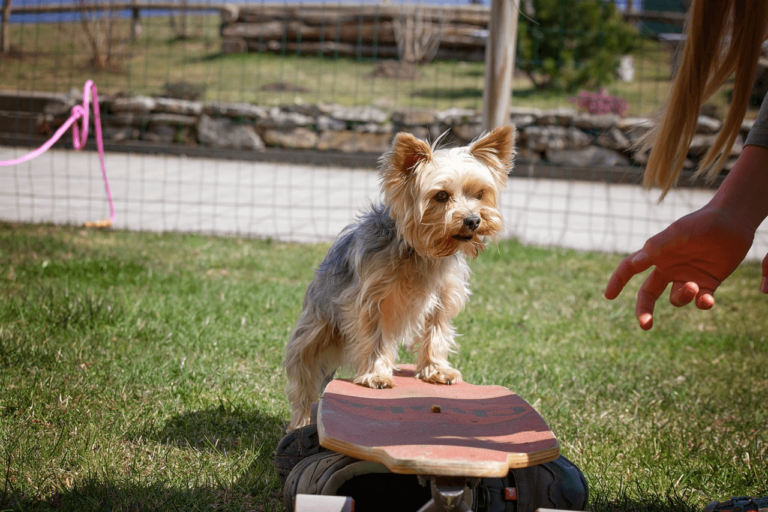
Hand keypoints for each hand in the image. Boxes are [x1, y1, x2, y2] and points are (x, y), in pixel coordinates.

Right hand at [604, 204, 755, 329]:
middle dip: (644, 310)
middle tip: (645, 324)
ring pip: (677, 299)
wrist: (733, 221)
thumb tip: (636, 262)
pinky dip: (702, 303)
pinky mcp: (708, 283)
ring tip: (693, 286)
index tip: (609, 296)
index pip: (630, 268)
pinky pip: (701, 301)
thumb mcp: (677, 233)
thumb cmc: (701, 223)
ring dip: (682, 297)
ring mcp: (688, 277)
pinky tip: (706, 300)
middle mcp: (669, 268)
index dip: (617, 281)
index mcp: (656, 255)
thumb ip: (657, 247)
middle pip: (648, 293)